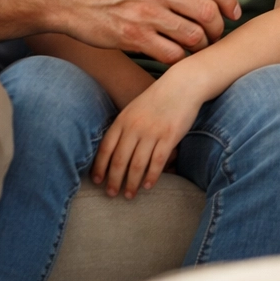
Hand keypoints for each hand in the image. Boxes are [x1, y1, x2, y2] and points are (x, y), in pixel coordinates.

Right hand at [59, 0, 241, 65]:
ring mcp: (145, 13)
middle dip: (219, 28)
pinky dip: (180, 59)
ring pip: (193, 36)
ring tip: (199, 47)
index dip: (230, 0)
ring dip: (202, 45)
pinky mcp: (132, 37)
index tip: (234, 13)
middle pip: (208, 12)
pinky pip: (171, 54)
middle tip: (217, 35)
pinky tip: (178, 57)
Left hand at [92, 77, 200, 197]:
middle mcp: (135, 127)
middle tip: (111, 194)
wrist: (182, 85)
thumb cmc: (157, 99)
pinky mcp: (169, 136)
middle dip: (114, 180)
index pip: (106, 149)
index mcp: (123, 120)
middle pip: (119, 161)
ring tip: (129, 195)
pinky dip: (151, 176)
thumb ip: (123, 127)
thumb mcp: (133, 109)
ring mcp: (152, 132)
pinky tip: (148, 186)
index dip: (100, 167)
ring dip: (131, 183)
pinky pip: (157, 162)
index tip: (97, 182)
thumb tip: (112, 151)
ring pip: (137, 165)